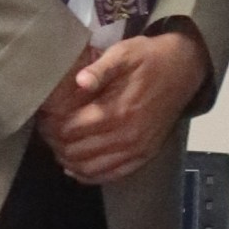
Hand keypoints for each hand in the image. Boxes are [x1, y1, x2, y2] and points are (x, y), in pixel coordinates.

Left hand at [35, 27, 209, 185]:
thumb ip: (99, 69)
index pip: (70, 131)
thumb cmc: (150, 58)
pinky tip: (77, 166)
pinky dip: (90, 175)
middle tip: (48, 130)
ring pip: (90, 169)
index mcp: (118, 111)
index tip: (44, 116)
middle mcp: (127, 136)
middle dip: (56, 143)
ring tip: (59, 146)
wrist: (184, 69)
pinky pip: (111, 175)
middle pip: (76, 152)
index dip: (51, 126)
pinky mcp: (144, 155)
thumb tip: (79, 81)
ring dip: (69, 160)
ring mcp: (137, 149)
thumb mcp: (124, 53)